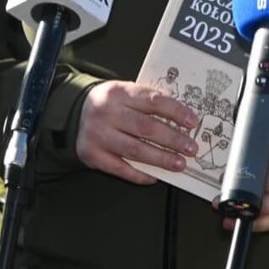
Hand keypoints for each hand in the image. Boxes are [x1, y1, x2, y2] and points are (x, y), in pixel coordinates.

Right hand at [75, 80, 200, 184]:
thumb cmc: (110, 103)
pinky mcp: (91, 154)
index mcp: (119, 92)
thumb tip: (182, 119)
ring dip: (160, 158)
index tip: (193, 122)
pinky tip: (154, 176)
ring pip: (134, 149)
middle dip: (172, 139)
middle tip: (190, 148)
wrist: (75, 112)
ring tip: (179, 164)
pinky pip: (119, 168)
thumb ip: (149, 102)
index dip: (176, 112)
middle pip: (145, 127)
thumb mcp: (127, 93)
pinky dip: (139, 174)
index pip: (153, 101)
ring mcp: (97, 135)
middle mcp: (107, 113)